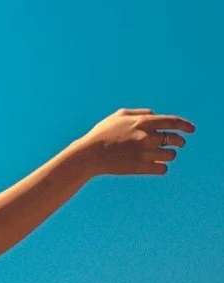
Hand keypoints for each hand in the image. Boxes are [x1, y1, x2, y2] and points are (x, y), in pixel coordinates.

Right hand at [75, 108, 192, 176]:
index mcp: (143, 122)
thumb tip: (156, 115)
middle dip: (179, 141)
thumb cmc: (103, 133)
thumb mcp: (119, 116)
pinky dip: (161, 167)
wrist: (90, 154)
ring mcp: (145, 153)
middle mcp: (147, 137)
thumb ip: (140, 113)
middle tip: (177, 143)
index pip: (172, 122)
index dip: (185, 125)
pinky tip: (154, 165)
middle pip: (175, 140)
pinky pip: (162, 169)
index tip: (191, 129)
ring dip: (168, 154)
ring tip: (160, 154)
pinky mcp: (141, 168)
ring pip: (170, 155)